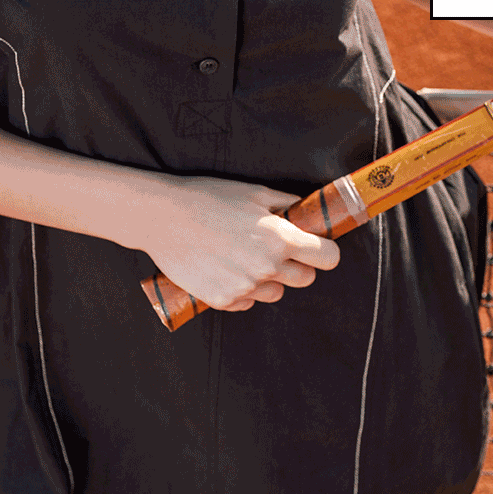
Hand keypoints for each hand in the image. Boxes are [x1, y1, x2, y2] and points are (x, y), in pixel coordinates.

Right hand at [136, 174, 341, 312]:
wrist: (162, 217)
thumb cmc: (209, 198)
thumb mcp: (254, 191)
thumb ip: (287, 204)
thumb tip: (307, 210)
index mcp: (281, 238)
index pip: (329, 258)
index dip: (325, 250)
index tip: (316, 246)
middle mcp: (268, 268)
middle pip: (306, 279)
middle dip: (298, 265)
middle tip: (277, 248)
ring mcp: (245, 288)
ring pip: (276, 293)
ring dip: (269, 279)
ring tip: (244, 255)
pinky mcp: (223, 301)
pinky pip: (248, 302)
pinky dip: (243, 289)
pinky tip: (226, 267)